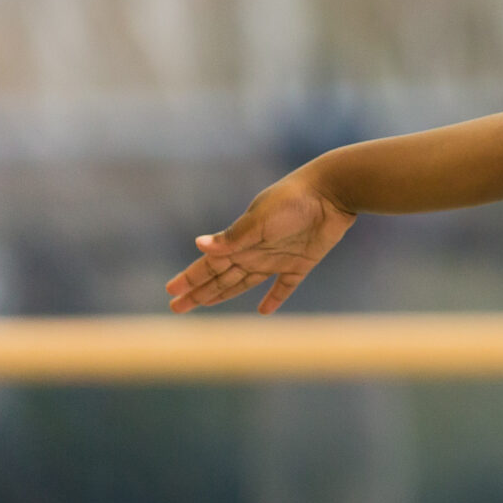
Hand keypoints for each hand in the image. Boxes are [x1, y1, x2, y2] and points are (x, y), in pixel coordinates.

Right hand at [165, 169, 356, 314]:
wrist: (333, 192)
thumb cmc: (293, 201)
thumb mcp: (260, 219)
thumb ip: (233, 236)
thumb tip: (198, 244)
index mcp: (241, 240)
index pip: (209, 264)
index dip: (190, 279)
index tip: (170, 292)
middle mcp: (255, 250)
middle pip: (221, 277)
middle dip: (199, 292)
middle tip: (177, 307)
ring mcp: (277, 257)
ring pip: (244, 282)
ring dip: (224, 294)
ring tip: (205, 303)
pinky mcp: (302, 262)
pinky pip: (285, 286)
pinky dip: (274, 298)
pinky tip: (264, 311)